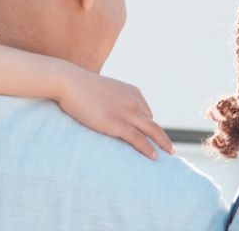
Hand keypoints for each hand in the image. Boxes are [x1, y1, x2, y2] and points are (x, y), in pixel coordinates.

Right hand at [53, 69, 173, 158]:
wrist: (68, 82)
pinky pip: (138, 139)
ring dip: (161, 144)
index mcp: (133, 93)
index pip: (146, 114)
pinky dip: (148, 149)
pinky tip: (154, 157)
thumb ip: (112, 102)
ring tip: (168, 155)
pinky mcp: (116, 123)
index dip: (149, 128)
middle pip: (153, 123)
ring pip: (151, 131)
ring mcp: (126, 112)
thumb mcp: (103, 92)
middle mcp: (134, 101)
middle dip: (162, 137)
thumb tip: (109, 112)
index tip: (151, 139)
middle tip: (170, 149)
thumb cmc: (80, 87)